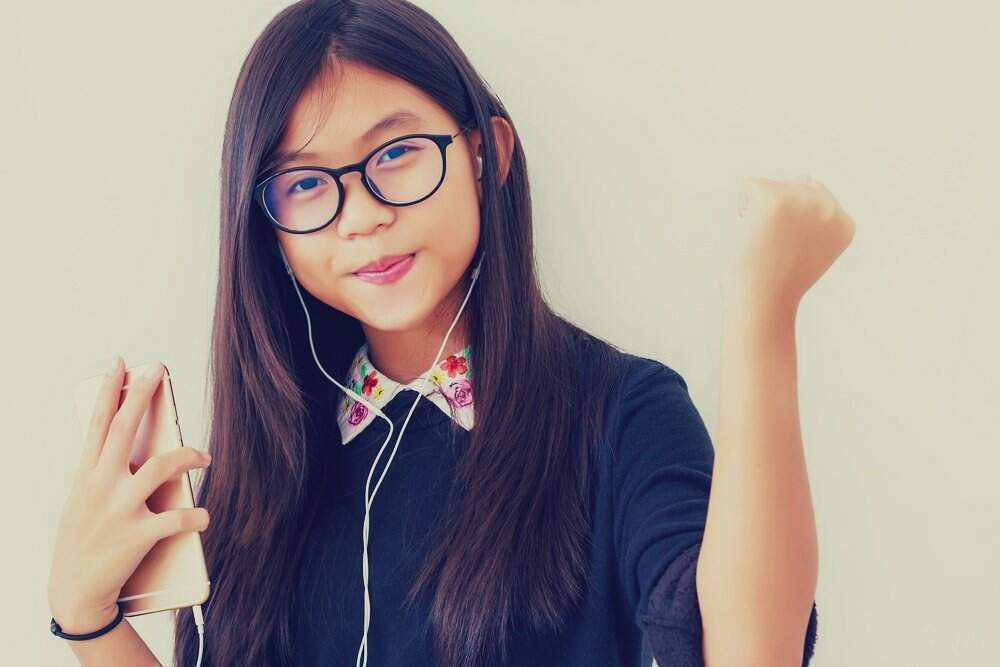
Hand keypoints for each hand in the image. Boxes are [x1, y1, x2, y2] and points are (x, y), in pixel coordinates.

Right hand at [47, 357, 211, 633]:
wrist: (75, 594)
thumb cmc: (85, 541)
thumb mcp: (83, 501)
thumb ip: (103, 474)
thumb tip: (133, 447)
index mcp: (85, 476)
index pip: (97, 424)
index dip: (109, 391)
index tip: (120, 363)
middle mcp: (99, 486)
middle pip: (124, 430)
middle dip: (140, 397)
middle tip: (156, 372)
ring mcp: (118, 510)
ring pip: (159, 467)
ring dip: (188, 456)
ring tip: (205, 456)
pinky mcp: (136, 536)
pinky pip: (176, 518)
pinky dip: (196, 516)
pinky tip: (204, 515)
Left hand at [722, 175, 855, 312]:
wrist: (762, 301)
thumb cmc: (776, 280)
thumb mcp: (808, 247)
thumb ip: (814, 214)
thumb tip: (807, 175)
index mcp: (845, 222)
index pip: (813, 197)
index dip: (791, 225)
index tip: (792, 251)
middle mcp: (831, 207)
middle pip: (791, 187)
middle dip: (775, 216)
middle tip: (777, 248)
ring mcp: (803, 199)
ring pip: (770, 186)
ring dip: (759, 214)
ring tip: (766, 243)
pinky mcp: (774, 197)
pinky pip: (748, 187)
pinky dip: (743, 210)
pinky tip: (753, 234)